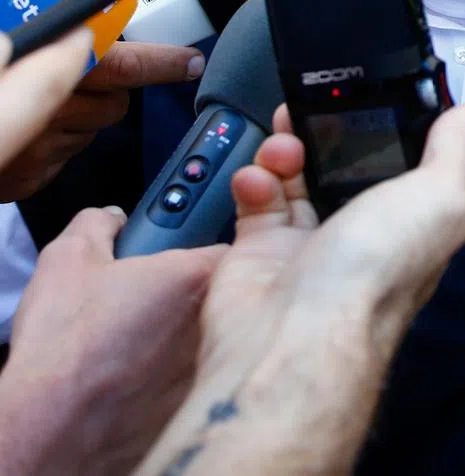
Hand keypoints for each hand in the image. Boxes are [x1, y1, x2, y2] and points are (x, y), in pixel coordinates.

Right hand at [0, 39, 204, 200]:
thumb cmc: (3, 61)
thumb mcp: (16, 40)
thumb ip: (46, 33)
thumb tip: (88, 24)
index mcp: (52, 69)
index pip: (125, 63)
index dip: (162, 62)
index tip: (190, 61)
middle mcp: (50, 113)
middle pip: (115, 103)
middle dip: (109, 89)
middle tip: (84, 74)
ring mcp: (37, 151)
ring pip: (91, 130)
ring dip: (79, 116)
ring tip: (44, 101)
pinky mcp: (26, 180)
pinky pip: (62, 157)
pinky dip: (53, 143)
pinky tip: (28, 130)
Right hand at [0, 206, 222, 475]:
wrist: (48, 429)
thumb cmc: (63, 351)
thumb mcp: (69, 259)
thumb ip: (101, 223)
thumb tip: (112, 220)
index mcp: (197, 278)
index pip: (231, 243)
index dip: (205, 244)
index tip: (181, 250)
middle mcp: (218, 322)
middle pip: (226, 290)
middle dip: (194, 289)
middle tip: (153, 295)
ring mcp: (211, 366)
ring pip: (215, 336)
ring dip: (187, 332)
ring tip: (141, 339)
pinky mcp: (198, 405)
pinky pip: (199, 377)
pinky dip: (176, 373)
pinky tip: (140, 375)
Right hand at [136, 101, 464, 475]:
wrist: (293, 338)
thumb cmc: (376, 271)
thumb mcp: (439, 198)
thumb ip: (455, 150)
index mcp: (414, 220)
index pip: (407, 162)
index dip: (389, 127)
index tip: (370, 92)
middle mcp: (365, 232)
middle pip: (346, 163)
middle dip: (328, 130)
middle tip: (311, 106)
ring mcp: (311, 242)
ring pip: (299, 174)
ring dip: (288, 147)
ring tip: (283, 145)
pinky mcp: (261, 251)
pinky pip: (258, 199)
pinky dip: (254, 179)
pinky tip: (259, 178)